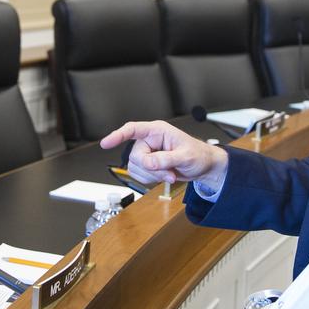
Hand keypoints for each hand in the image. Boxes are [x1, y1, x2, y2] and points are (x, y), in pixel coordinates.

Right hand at [100, 120, 228, 191]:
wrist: (203, 166)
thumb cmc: (198, 154)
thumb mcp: (185, 156)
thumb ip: (166, 159)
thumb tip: (149, 162)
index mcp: (157, 131)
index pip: (133, 129)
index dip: (118, 135)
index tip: (106, 143)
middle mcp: (149, 141)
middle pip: (135, 156)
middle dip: (152, 169)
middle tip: (170, 172)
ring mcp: (147, 153)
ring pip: (135, 168)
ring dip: (153, 176)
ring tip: (170, 174)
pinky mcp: (147, 165)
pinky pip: (138, 175)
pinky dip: (151, 179)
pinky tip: (164, 176)